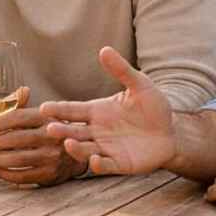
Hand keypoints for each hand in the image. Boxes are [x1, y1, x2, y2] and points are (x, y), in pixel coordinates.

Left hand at [0, 93, 85, 184]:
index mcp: (47, 118)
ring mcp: (52, 156)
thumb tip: (22, 90)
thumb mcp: (41, 116)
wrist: (75, 155)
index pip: (19, 117)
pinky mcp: (50, 174)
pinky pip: (23, 176)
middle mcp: (52, 136)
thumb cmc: (49, 132)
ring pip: (17, 159)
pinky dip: (5, 174)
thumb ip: (26, 105)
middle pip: (16, 139)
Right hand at [39, 47, 173, 175]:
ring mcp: (106, 148)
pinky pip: (105, 165)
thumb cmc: (154, 107)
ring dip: (75, 148)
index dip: (57, 109)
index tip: (43, 108)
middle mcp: (97, 131)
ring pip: (84, 149)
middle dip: (61, 130)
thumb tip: (104, 49)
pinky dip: (97, 164)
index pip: (72, 110)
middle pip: (73, 131)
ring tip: (68, 143)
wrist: (173, 132)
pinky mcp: (119, 164)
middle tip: (49, 128)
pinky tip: (94, 159)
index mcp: (97, 111)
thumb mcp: (139, 85)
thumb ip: (121, 70)